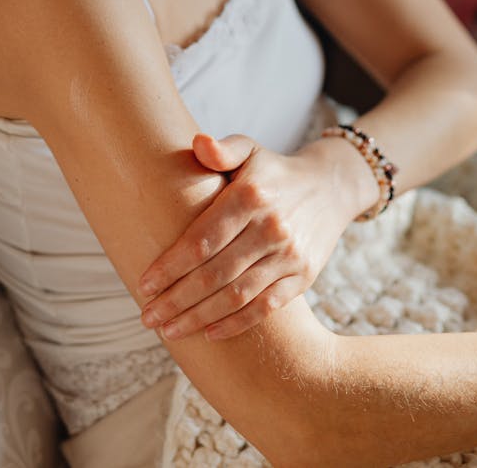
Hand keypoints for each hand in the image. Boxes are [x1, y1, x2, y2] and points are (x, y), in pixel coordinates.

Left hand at [137, 131, 362, 341]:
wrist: (331, 187)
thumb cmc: (274, 171)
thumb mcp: (250, 150)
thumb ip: (223, 150)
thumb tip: (198, 143)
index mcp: (250, 196)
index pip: (202, 239)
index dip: (171, 266)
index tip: (145, 284)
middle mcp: (271, 227)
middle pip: (214, 274)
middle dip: (176, 300)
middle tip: (148, 317)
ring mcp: (289, 254)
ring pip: (237, 295)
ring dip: (199, 318)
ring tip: (169, 331)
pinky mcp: (303, 276)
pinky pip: (265, 307)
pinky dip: (236, 324)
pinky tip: (209, 333)